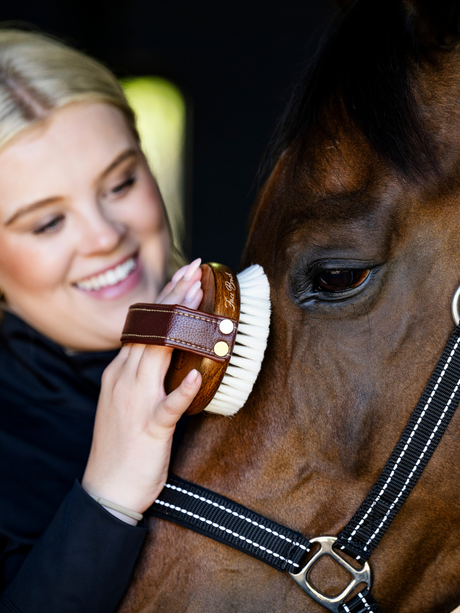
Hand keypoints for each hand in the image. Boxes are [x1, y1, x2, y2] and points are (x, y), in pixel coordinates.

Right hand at [82, 258, 202, 517]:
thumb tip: (170, 350)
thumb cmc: (124, 445)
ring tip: (198, 299)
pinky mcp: (149, 427)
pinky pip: (168, 406)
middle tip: (195, 270)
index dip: (165, 297)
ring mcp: (135, 401)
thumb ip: (146, 374)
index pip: (143, 324)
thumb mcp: (129, 400)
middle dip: (174, 297)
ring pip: (156, 354)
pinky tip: (197, 377)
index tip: (185, 274)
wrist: (107, 490)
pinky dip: (182, 391)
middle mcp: (124, 379)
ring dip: (179, 324)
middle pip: (150, 329)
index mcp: (120, 372)